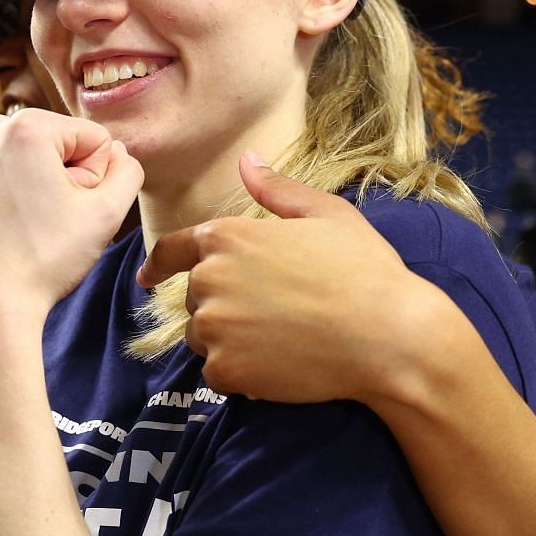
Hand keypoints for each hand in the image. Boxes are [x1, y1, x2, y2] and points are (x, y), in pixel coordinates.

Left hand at [0, 110, 141, 329]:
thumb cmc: (44, 259)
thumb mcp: (107, 212)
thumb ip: (129, 171)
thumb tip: (120, 153)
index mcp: (25, 125)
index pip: (96, 140)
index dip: (97, 180)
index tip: (73, 210)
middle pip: (65, 147)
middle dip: (71, 181)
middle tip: (54, 221)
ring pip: (38, 163)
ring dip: (47, 191)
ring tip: (34, 227)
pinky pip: (11, 179)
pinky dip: (20, 200)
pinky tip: (14, 231)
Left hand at [137, 152, 464, 403]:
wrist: (388, 336)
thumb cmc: (364, 270)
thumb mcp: (326, 215)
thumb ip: (277, 189)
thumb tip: (246, 161)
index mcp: (226, 237)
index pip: (172, 250)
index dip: (157, 265)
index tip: (147, 278)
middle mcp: (209, 279)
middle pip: (197, 299)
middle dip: (225, 305)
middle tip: (279, 312)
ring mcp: (214, 327)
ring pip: (205, 338)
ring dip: (231, 341)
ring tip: (283, 339)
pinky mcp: (224, 370)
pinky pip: (218, 373)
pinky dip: (242, 374)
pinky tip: (281, 365)